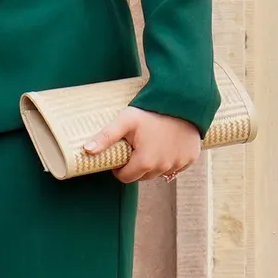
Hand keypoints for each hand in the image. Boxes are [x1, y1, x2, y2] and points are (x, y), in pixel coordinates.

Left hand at [84, 106, 203, 185]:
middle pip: (143, 177)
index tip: (122, 154)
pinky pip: (176, 167)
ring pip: (159, 173)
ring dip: (153, 164)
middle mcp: (163, 167)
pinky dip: (170, 160)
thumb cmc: (151, 110)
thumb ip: (106, 137)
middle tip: (136, 147)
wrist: (182, 100)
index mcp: (145, 162)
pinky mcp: (190, 158)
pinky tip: (167, 145)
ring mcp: (179, 164)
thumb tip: (87, 150)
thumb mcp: (125, 121)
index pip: (125, 178)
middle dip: (136, 166)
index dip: (120, 168)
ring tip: (151, 144)